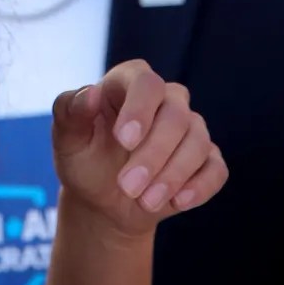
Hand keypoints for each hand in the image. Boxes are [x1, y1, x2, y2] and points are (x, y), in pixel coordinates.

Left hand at [51, 60, 227, 237]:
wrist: (102, 201)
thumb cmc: (84, 160)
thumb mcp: (67, 139)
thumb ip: (70, 112)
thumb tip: (90, 93)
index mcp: (129, 83)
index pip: (146, 82)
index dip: (140, 109)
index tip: (124, 140)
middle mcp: (165, 99)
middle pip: (176, 116)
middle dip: (153, 155)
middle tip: (127, 186)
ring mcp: (189, 129)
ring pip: (198, 142)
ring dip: (172, 175)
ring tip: (145, 201)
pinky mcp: (206, 160)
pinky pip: (216, 168)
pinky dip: (200, 186)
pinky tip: (178, 202)